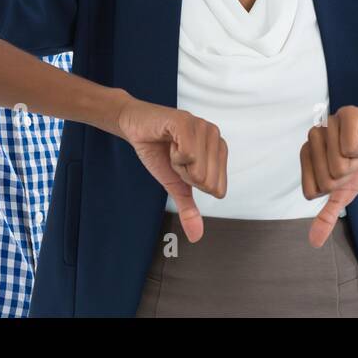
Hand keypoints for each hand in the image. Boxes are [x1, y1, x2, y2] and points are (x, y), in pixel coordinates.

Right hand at [116, 97, 227, 242]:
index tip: (182, 168)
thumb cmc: (160, 152)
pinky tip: (169, 141)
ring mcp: (203, 127)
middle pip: (207, 180)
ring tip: (172, 148)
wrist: (137, 129)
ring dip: (178, 163)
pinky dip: (173, 154)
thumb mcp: (176, 185)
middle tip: (175, 157)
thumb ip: (189, 208)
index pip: (216, 188)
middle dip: (185, 174)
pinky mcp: (187, 121)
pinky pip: (187, 153)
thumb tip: (196, 236)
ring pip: (197, 168)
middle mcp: (216, 137)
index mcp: (220, 151)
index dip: (193, 183)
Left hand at [300, 101, 357, 247]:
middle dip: (348, 176)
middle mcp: (314, 138)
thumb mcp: (347, 192)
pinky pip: (350, 146)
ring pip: (338, 165)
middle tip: (355, 160)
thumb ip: (328, 214)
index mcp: (308, 155)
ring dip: (357, 162)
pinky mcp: (346, 114)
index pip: (311, 191)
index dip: (333, 188)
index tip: (344, 174)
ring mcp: (328, 123)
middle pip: (326, 180)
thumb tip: (314, 242)